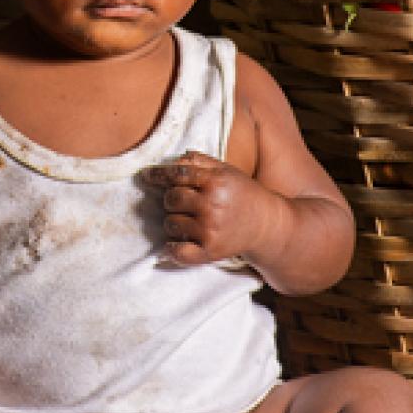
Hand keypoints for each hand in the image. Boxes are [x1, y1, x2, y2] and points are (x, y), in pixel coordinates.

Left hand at [142, 150, 283, 266]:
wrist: (267, 224)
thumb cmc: (241, 193)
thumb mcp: (225, 170)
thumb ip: (198, 161)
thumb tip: (169, 162)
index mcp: (216, 181)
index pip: (176, 174)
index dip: (158, 175)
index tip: (146, 176)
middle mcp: (212, 205)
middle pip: (170, 199)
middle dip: (172, 199)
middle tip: (184, 202)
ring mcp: (210, 230)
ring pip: (170, 224)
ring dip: (173, 222)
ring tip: (188, 220)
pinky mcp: (210, 251)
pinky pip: (178, 252)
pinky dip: (171, 249)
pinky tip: (174, 243)